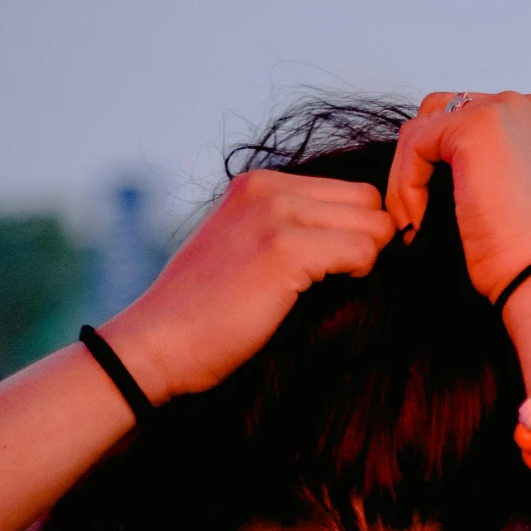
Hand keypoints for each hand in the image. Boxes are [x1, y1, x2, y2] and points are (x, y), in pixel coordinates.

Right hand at [101, 170, 395, 401]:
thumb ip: (291, 234)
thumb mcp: (245, 252)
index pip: (348, 189)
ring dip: (367, 260)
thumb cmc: (205, 317)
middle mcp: (268, 187)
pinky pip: (363, 250)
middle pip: (367, 198)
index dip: (358, 230)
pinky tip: (328, 296)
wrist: (156, 346)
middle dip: (370, 240)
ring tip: (332, 290)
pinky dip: (360, 275)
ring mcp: (276, 214)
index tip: (342, 269)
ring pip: (374, 221)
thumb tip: (364, 243)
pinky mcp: (285, 249)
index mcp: (258, 184)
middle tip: (346, 283)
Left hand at [386, 92, 530, 305]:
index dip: (435, 163)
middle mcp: (522, 104)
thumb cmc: (524, 255)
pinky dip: (405, 185)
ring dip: (407, 177)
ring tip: (413, 223)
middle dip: (418, 163)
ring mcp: (501, 109)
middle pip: (440, 114)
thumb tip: (426, 163)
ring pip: (421, 129)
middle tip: (414, 216)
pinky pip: (414, 145)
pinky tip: (417, 223)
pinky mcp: (476, 126)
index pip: (464, 117)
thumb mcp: (506, 194)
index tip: (428, 212)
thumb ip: (479, 164)